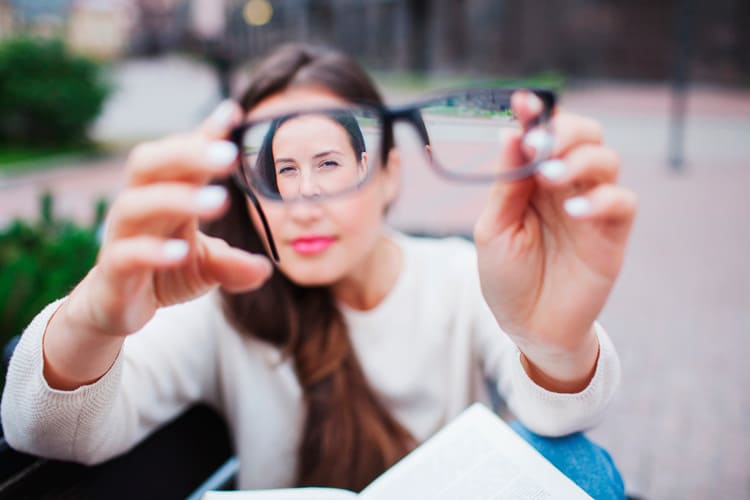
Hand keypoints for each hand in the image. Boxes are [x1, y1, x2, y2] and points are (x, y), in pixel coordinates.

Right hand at [43, 101, 271, 388]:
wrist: (117, 307)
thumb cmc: (165, 270)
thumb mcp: (207, 265)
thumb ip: (234, 263)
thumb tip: (265, 268)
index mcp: (166, 193)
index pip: (182, 155)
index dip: (205, 133)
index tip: (233, 113)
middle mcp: (140, 206)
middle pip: (150, 164)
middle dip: (187, 154)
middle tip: (228, 154)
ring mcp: (122, 236)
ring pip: (136, 204)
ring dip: (177, 199)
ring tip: (219, 201)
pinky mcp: (113, 270)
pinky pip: (126, 253)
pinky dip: (153, 250)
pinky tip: (181, 251)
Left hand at [474, 91, 635, 390]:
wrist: (528, 326)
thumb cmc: (507, 276)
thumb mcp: (494, 229)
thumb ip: (506, 185)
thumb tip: (509, 133)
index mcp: (532, 179)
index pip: (542, 135)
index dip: (535, 115)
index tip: (522, 102)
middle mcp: (565, 185)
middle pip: (584, 135)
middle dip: (565, 131)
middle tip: (539, 145)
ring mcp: (591, 206)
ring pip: (606, 160)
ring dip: (580, 160)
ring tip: (551, 176)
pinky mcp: (612, 233)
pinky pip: (622, 202)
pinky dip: (602, 199)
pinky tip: (575, 211)